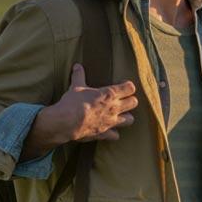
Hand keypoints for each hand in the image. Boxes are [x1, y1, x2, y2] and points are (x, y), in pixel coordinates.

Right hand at [21, 64, 137, 157]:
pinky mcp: (105, 133)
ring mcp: (111, 121)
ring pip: (130, 120)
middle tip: (122, 100)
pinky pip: (115, 135)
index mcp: (109, 94)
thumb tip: (77, 66)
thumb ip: (79, 75)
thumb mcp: (75, 86)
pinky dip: (113, 133)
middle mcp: (114, 108)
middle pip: (134, 103)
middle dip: (130, 100)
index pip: (130, 88)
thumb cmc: (73, 102)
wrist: (67, 122)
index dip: (127, 86)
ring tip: (120, 115)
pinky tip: (109, 130)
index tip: (122, 86)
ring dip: (126, 117)